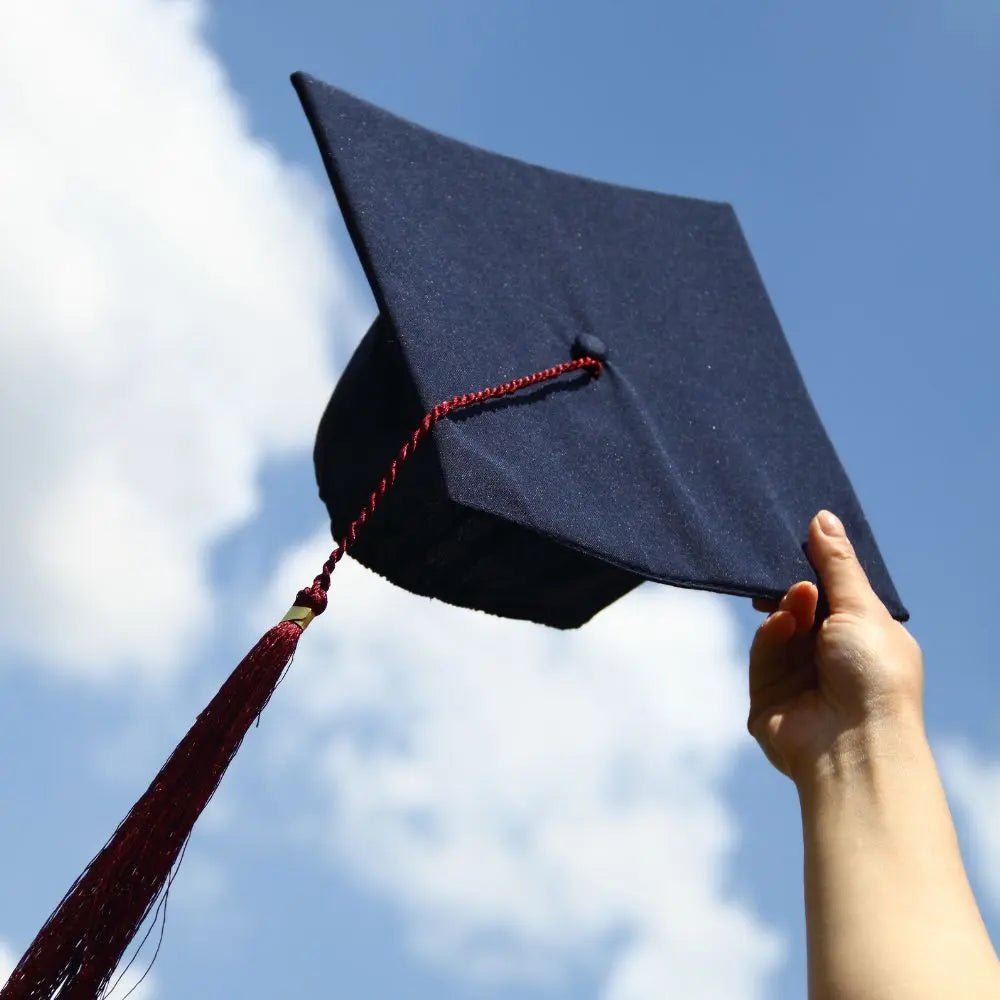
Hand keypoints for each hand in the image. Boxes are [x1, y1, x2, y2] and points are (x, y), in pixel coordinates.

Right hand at [747, 510, 924, 785]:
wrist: (853, 744)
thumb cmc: (874, 676)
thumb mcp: (862, 608)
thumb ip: (837, 564)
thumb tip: (822, 518)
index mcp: (866, 639)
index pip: (838, 595)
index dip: (821, 570)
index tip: (802, 541)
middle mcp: (834, 659)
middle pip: (804, 609)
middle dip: (797, 588)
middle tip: (787, 570)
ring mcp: (800, 678)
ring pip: (780, 627)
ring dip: (787, 608)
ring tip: (797, 601)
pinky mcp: (768, 695)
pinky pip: (762, 652)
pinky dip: (770, 634)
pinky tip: (781, 623)